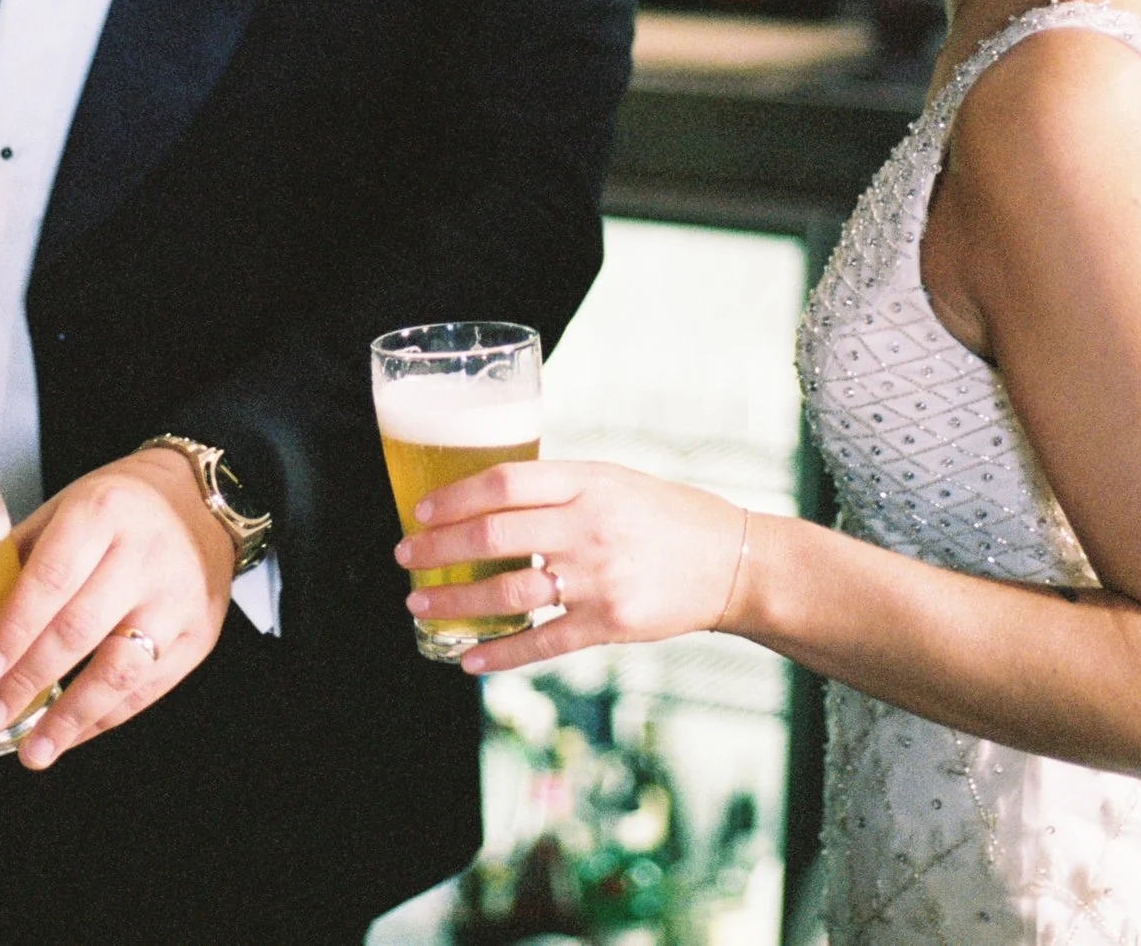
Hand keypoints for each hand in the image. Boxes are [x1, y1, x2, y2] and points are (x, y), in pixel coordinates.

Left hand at [0, 448, 235, 768]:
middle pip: (81, 629)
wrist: (203, 502)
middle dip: (29, 679)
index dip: (16, 627)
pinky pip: (147, 688)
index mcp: (103, 513)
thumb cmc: (121, 507)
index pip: (53, 578)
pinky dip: (103, 717)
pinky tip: (71, 732)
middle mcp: (146, 556)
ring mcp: (178, 599)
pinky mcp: (199, 635)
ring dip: (71, 716)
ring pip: (120, 669)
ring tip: (34, 750)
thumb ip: (22, 557)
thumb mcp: (67, 507)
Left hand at [396, 461, 749, 673]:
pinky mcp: (610, 624)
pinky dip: (500, 653)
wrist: (734, 561)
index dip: (453, 498)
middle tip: (406, 557)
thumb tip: (491, 499)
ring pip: (507, 591)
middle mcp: (590, 526)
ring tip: (422, 606)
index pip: (503, 483)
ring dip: (456, 602)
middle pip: (494, 535)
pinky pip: (543, 641)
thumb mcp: (615, 480)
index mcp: (588, 482)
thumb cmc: (669, 516)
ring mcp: (599, 578)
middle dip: (438, 549)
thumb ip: (560, 488)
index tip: (421, 511)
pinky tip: (470, 659)